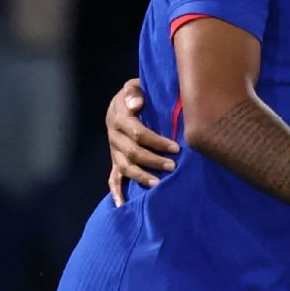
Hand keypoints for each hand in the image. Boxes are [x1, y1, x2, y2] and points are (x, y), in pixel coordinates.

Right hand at [107, 78, 179, 205]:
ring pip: (124, 167)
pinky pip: (113, 177)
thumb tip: (136, 105)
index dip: (157, 141)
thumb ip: (134, 92)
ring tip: (157, 184)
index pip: (138, 133)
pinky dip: (116, 191)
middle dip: (153, 160)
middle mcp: (114, 135)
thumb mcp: (134, 86)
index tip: (176, 147)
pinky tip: (122, 204)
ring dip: (141, 176)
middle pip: (132, 153)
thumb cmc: (138, 93)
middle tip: (173, 166)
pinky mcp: (115, 159)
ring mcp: (113, 149)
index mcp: (119, 117)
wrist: (125, 100)